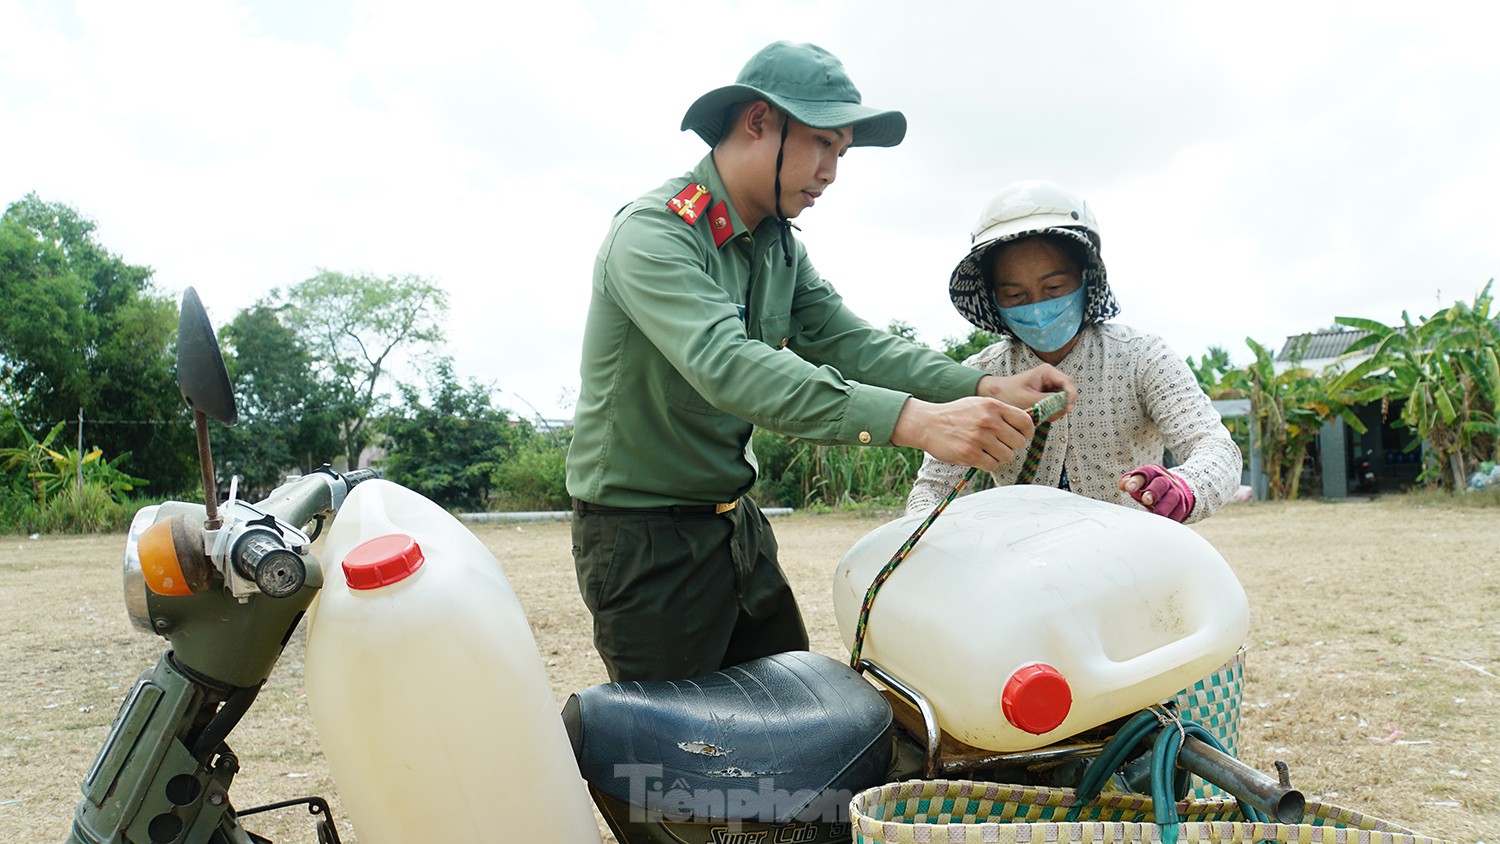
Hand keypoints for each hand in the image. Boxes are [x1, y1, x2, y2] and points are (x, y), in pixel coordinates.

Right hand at [891, 396, 1032, 470]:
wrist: (928, 423)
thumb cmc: (955, 415)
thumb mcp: (980, 404)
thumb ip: (1001, 413)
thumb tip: (1024, 425)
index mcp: (993, 406)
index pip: (1026, 423)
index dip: (1026, 432)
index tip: (1020, 435)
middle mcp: (988, 421)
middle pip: (1018, 442)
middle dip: (1010, 445)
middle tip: (998, 444)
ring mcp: (979, 438)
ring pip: (1007, 456)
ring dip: (998, 456)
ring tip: (985, 449)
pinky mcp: (970, 454)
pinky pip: (992, 465)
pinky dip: (987, 463)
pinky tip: (978, 456)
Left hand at [976, 365, 1075, 421]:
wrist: (993, 394)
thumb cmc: (1007, 393)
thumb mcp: (1027, 399)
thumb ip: (1048, 403)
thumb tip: (1066, 407)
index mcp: (1047, 372)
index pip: (1068, 383)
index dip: (1071, 397)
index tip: (1067, 409)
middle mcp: (1051, 377)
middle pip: (1067, 393)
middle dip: (1061, 406)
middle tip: (1048, 415)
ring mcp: (1049, 387)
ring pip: (1061, 402)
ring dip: (1054, 411)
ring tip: (1038, 415)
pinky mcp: (1045, 396)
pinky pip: (1054, 406)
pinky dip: (1049, 413)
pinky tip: (1037, 415)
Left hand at [1118, 464, 1194, 521]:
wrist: (1175, 489)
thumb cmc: (1151, 486)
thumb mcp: (1140, 481)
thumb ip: (1129, 481)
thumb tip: (1123, 485)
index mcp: (1153, 473)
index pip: (1146, 473)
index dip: (1137, 481)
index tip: (1129, 488)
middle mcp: (1166, 481)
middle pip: (1161, 484)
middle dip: (1153, 492)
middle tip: (1146, 499)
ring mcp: (1175, 493)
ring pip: (1172, 499)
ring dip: (1163, 507)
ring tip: (1155, 514)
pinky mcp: (1181, 506)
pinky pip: (1178, 513)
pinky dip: (1171, 519)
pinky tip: (1163, 524)